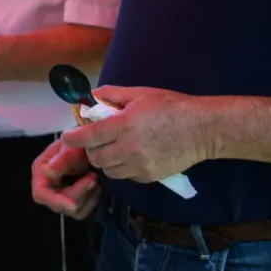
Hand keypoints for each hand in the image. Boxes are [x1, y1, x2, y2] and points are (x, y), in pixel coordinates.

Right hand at [32, 137, 98, 219]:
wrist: (92, 145)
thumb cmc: (79, 144)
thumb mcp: (71, 148)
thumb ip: (61, 160)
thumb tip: (46, 171)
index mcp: (41, 172)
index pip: (41, 194)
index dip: (56, 201)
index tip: (74, 204)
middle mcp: (48, 187)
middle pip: (60, 205)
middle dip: (79, 193)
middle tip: (93, 177)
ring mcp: (61, 195)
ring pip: (73, 211)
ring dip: (88, 197)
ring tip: (95, 178)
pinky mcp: (73, 200)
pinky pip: (83, 211)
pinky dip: (92, 200)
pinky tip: (96, 186)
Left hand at [60, 85, 214, 183]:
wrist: (202, 129)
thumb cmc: (171, 107)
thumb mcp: (139, 94)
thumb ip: (111, 94)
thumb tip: (90, 96)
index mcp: (124, 125)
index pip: (87, 136)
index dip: (73, 137)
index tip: (68, 136)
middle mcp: (129, 148)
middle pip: (95, 157)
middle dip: (90, 149)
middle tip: (96, 140)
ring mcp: (140, 165)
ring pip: (108, 171)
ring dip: (106, 160)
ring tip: (113, 148)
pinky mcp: (149, 176)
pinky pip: (126, 176)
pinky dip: (122, 168)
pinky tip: (130, 155)